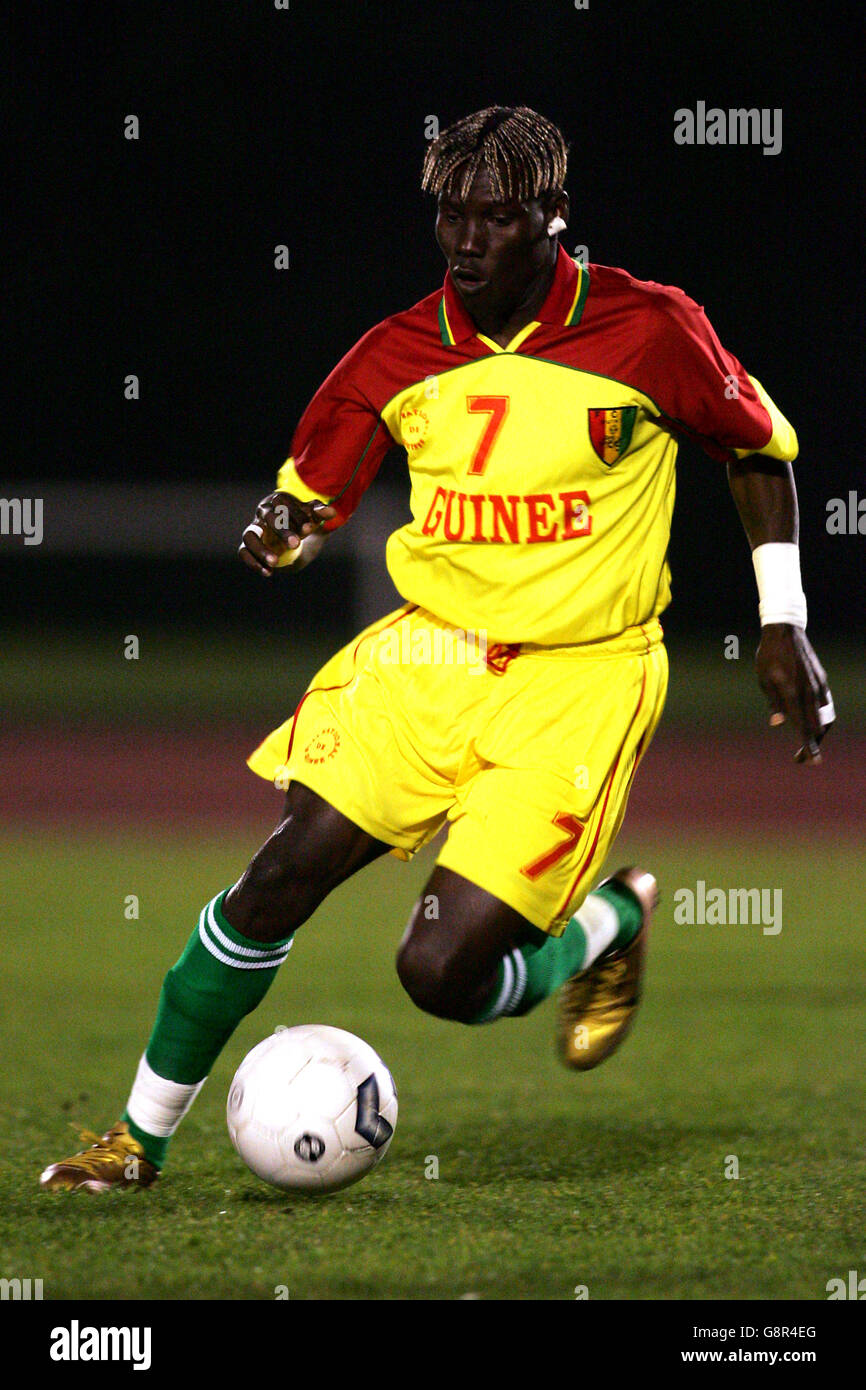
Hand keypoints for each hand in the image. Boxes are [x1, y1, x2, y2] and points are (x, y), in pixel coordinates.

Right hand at [238, 492, 335, 576]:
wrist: (291, 532)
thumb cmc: (302, 520)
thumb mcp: (312, 516)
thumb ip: (320, 513)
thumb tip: (332, 512)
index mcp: (278, 500)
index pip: (285, 505)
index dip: (297, 517)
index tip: (309, 529)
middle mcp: (263, 512)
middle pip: (268, 518)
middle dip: (282, 531)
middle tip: (295, 544)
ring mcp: (254, 529)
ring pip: (249, 536)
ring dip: (261, 549)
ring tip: (275, 562)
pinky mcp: (248, 545)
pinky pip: (243, 552)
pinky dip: (253, 562)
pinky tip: (268, 573)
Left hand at [755, 625, 834, 762]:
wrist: (785, 631)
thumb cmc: (768, 656)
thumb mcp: (764, 679)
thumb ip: (773, 702)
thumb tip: (778, 723)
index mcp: (792, 692)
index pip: (803, 725)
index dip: (808, 745)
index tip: (813, 761)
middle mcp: (809, 690)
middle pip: (818, 726)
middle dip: (813, 745)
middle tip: (801, 758)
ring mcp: (818, 685)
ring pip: (826, 717)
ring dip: (819, 733)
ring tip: (808, 743)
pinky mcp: (821, 680)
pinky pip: (826, 705)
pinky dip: (822, 719)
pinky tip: (813, 724)